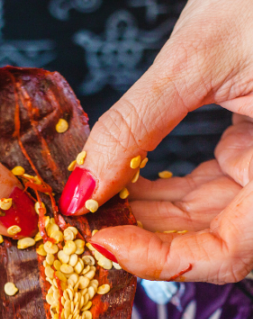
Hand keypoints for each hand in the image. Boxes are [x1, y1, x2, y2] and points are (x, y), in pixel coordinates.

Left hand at [59, 0, 252, 283]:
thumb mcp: (200, 56)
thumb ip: (137, 123)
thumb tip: (84, 184)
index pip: (227, 252)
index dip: (163, 259)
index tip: (104, 240)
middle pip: (207, 244)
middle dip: (142, 239)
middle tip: (86, 223)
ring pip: (198, 225)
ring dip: (143, 219)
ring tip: (94, 204)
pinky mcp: (243, 164)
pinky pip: (198, 197)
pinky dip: (156, 195)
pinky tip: (118, 184)